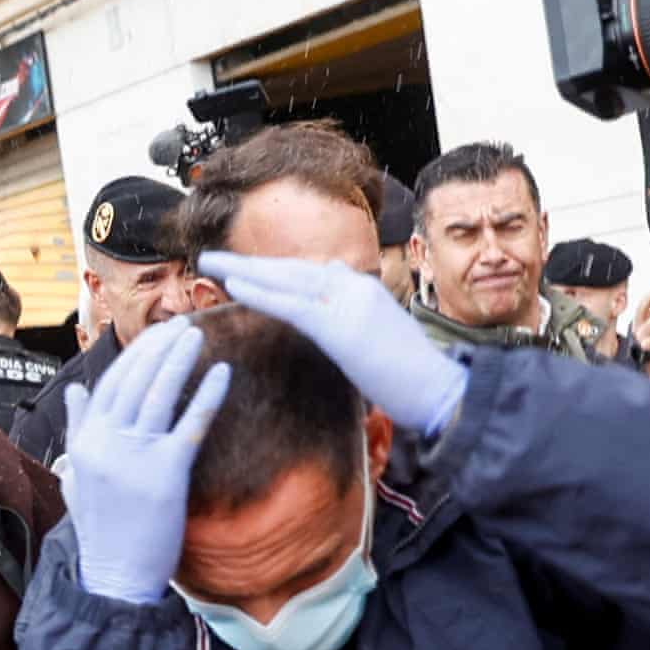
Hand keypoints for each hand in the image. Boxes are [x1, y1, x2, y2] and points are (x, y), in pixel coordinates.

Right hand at [60, 319, 229, 603]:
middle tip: (182, 324)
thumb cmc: (101, 531)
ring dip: (179, 359)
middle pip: (135, 381)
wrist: (115, 578)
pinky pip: (191, 426)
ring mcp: (135, 458)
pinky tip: (223, 374)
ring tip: (197, 335)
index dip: (134, 356)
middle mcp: (106, 444)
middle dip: (159, 347)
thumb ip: (78, 429)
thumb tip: (76, 390)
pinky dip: (207, 396)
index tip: (155, 336)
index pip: (110, 385)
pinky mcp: (165, 475)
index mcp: (85, 442)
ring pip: (160, 394)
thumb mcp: (77, 475)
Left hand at [196, 252, 465, 438]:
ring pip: (286, 279)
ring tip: (209, 264)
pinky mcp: (340, 327)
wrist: (440, 391)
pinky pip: (291, 304)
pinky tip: (234, 286)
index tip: (246, 269)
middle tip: (213, 258)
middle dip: (251, 264)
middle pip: (292, 268)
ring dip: (244, 270)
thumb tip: (337, 284)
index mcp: (364, 291)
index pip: (310, 274)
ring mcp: (348, 303)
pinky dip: (260, 293)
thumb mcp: (380, 336)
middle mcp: (355, 288)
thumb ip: (356, 312)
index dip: (274, 272)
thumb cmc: (414, 376)